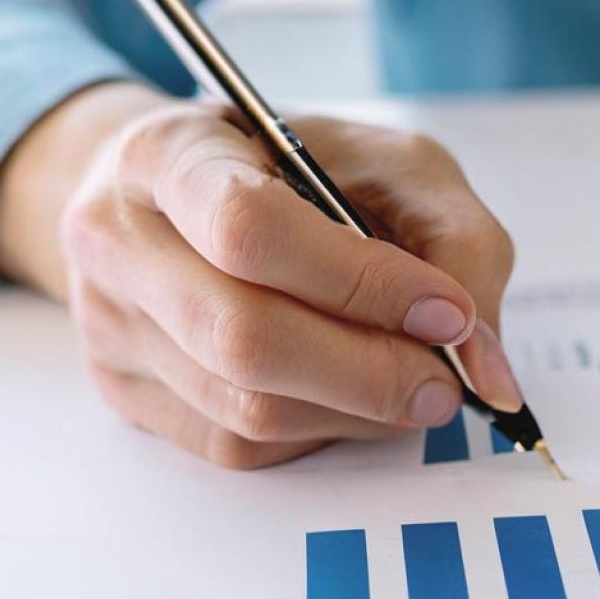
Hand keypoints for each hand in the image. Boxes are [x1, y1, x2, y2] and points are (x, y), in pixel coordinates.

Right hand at [0, 83, 519, 467]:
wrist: (181, 196)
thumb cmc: (296, 171)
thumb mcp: (393, 166)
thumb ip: (460, 245)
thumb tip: (490, 372)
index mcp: (168, 153)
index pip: (251, 229)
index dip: (362, 284)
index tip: (448, 313)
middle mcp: (116, 239)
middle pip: (243, 337)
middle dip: (370, 371)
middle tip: (445, 383)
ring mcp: (109, 326)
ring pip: (245, 408)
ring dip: (355, 412)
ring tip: (411, 386)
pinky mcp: (128, 396)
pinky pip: (238, 445)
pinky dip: (319, 432)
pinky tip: (349, 396)